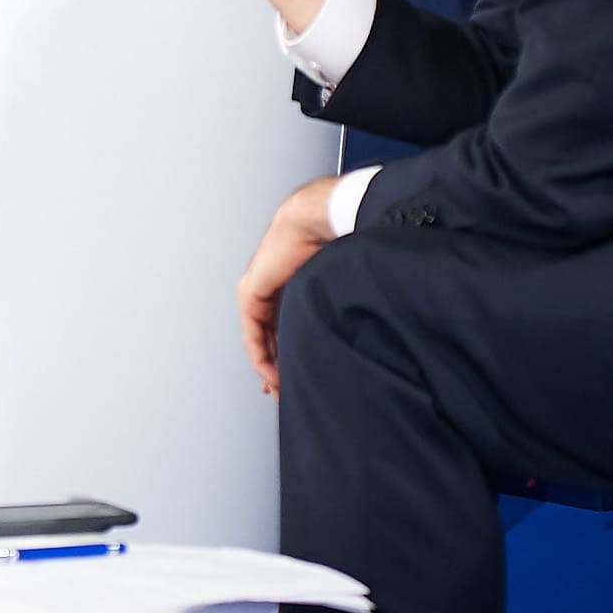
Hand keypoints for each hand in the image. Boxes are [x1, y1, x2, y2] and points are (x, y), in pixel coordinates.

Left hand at [238, 175, 340, 393]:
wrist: (320, 219)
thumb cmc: (336, 241)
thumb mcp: (336, 284)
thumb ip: (338, 306)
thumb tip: (361, 329)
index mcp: (293, 288)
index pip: (286, 328)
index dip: (291, 356)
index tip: (297, 378)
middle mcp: (272, 292)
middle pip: (270, 338)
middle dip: (277, 367)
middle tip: (285, 392)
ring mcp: (259, 293)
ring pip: (259, 340)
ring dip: (269, 367)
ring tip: (280, 390)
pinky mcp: (251, 294)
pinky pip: (252, 334)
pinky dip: (260, 356)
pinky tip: (270, 374)